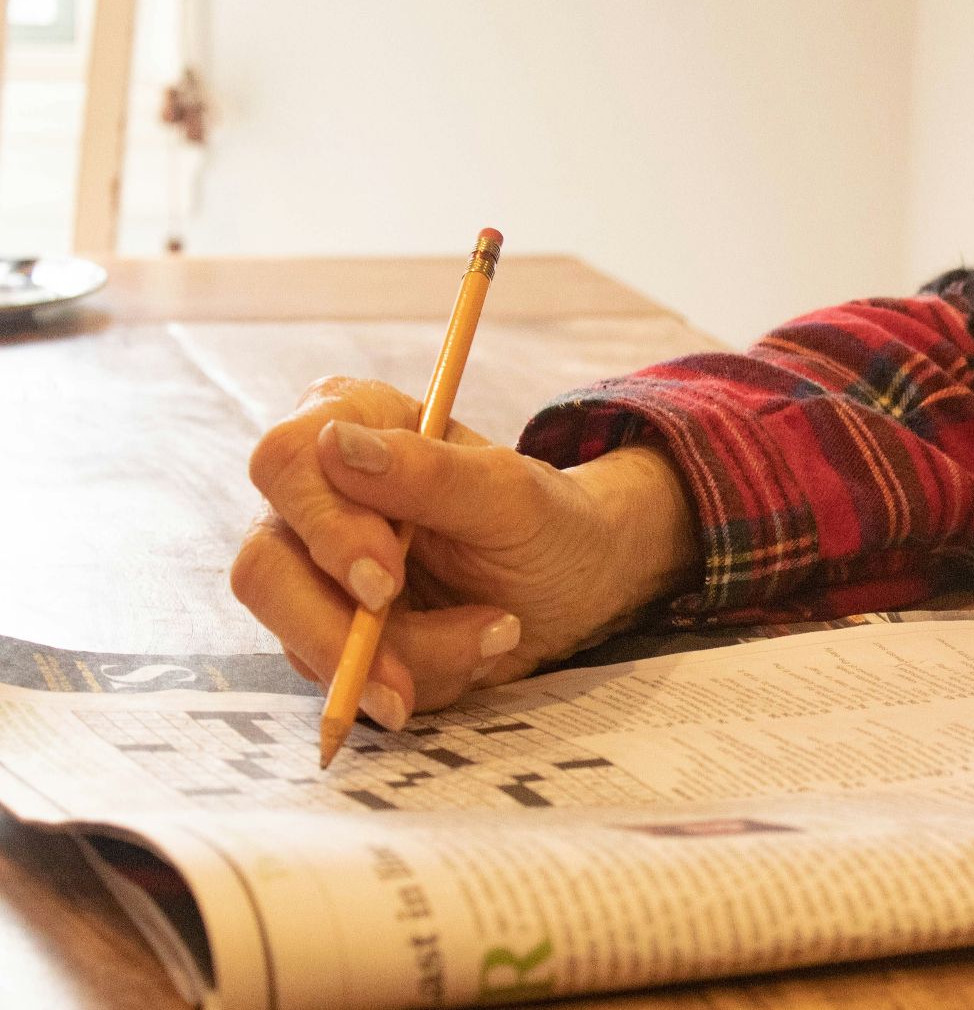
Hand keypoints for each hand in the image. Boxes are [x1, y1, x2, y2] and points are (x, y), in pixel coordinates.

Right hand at [231, 376, 696, 726]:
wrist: (578, 587)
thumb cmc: (547, 523)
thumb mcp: (512, 496)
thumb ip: (430, 472)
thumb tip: (334, 445)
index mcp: (350, 423)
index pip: (285, 465)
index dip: (326, 530)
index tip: (383, 582)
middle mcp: (315, 495)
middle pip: (264, 569)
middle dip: (340, 632)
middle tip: (409, 670)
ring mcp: (313, 569)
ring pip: (302, 638)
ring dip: (408, 659)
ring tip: (498, 635)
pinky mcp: (329, 631)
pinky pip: (342, 677)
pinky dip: (418, 680)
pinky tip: (477, 654)